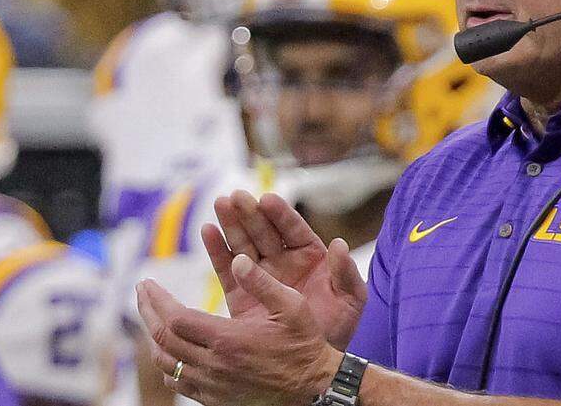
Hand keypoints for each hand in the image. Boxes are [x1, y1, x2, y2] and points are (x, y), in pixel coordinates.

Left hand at [136, 254, 342, 405]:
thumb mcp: (292, 306)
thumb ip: (263, 282)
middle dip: (147, 313)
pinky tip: (169, 349)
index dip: (157, 300)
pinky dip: (167, 364)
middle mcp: (214, 365)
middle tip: (140, 292)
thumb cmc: (304, 343)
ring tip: (150, 317)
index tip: (148, 282)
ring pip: (167, 363)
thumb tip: (237, 259)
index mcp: (229, 340)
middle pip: (163, 340)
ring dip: (152, 339)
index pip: (176, 319)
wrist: (313, 387)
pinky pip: (179, 383)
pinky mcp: (215, 399)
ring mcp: (213, 385)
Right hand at [204, 190, 366, 347]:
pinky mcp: (242, 294)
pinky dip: (217, 250)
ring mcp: (262, 276)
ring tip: (220, 203)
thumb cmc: (339, 327)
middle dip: (251, 213)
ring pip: (245, 244)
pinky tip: (208, 230)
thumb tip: (340, 244)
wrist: (314, 363)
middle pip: (265, 231)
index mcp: (311, 257)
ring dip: (232, 224)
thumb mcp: (352, 300)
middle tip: (237, 196)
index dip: (281, 214)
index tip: (267, 199)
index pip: (294, 230)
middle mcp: (284, 261)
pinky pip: (227, 269)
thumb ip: (347, 273)